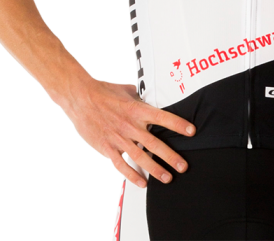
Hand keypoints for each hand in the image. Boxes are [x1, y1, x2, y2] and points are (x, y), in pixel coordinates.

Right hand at [61, 78, 194, 187]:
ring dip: (155, 170)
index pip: (162, 117)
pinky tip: (142, 183)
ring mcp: (119, 138)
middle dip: (171, 156)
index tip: (192, 132)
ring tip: (167, 178)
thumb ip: (142, 97)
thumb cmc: (105, 91)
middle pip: (154, 143)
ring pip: (140, 157)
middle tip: (183, 166)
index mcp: (137, 109)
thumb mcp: (128, 90)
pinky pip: (121, 164)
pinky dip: (132, 175)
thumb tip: (154, 98)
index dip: (178, 124)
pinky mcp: (107, 147)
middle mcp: (130, 125)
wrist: (81, 98)